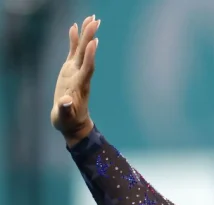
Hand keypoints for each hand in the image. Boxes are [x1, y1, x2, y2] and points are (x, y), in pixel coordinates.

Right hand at [51, 15, 100, 145]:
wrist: (72, 123)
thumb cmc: (68, 121)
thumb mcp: (65, 118)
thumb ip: (65, 109)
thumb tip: (65, 101)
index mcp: (80, 86)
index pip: (87, 68)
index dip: (90, 56)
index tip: (94, 42)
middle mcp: (80, 76)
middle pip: (86, 54)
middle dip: (90, 38)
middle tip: (95, 21)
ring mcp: (76, 72)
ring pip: (81, 50)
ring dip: (86, 35)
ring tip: (90, 18)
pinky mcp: (70, 71)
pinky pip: (72, 52)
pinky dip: (74, 40)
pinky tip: (74, 28)